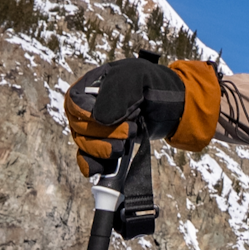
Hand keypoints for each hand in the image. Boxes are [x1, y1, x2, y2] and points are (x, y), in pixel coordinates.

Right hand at [63, 57, 219, 175]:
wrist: (173, 103)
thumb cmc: (153, 84)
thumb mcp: (135, 78)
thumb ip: (116, 94)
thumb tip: (100, 120)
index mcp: (88, 87)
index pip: (75, 105)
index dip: (91, 116)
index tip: (117, 119)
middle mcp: (87, 108)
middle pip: (80, 128)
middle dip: (106, 133)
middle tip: (132, 129)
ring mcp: (94, 128)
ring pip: (85, 145)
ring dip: (105, 148)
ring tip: (128, 141)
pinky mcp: (104, 144)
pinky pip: (88, 159)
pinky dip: (92, 165)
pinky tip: (98, 171)